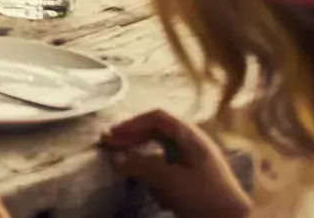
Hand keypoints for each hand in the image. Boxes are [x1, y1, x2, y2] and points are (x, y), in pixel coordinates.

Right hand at [99, 110, 250, 217]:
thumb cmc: (203, 196)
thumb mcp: (169, 180)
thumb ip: (141, 165)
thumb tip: (116, 157)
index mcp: (191, 136)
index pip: (157, 117)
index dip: (133, 122)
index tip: (113, 134)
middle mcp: (194, 143)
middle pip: (157, 132)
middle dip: (133, 138)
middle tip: (110, 145)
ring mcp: (196, 160)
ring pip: (161, 151)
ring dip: (144, 158)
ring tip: (127, 166)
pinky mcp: (195, 177)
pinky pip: (170, 168)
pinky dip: (156, 174)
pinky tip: (153, 188)